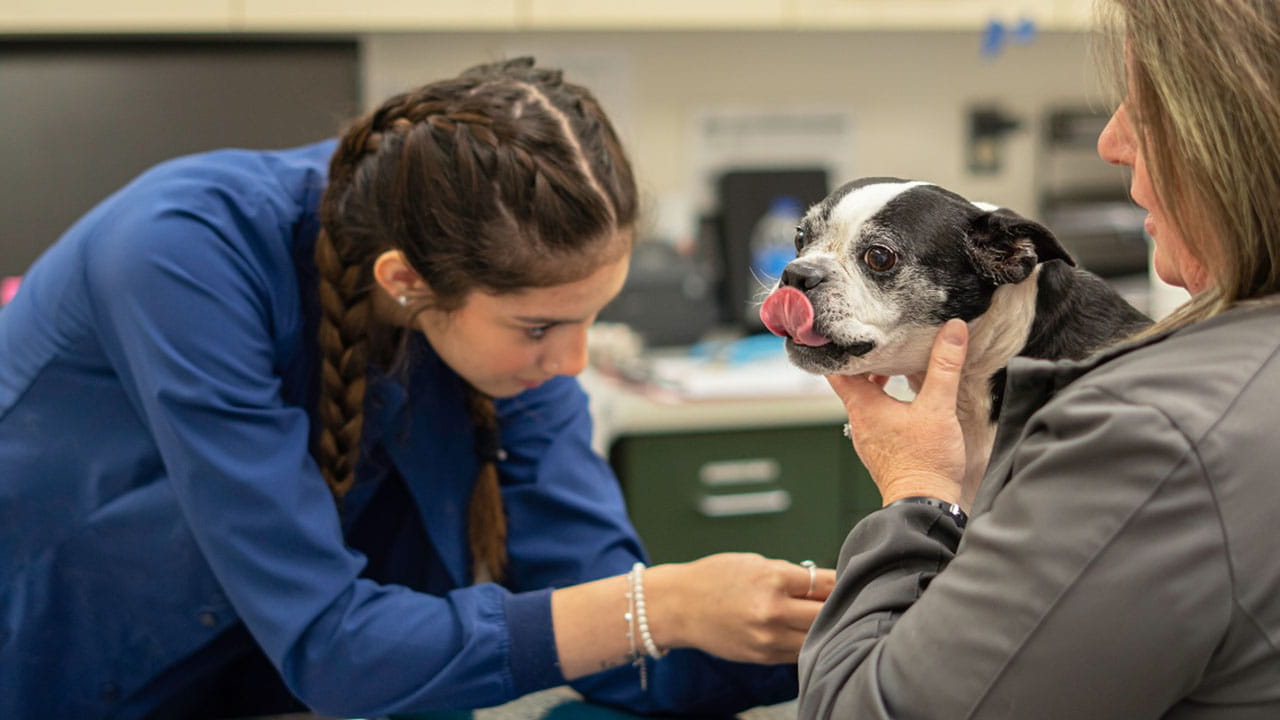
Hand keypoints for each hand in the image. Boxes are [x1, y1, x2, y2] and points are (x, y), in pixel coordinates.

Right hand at [645, 553, 835, 663]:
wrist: (678, 606)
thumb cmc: (715, 578)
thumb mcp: (754, 563)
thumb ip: (790, 574)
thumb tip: (826, 583)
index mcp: (773, 579)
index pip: (826, 583)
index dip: (843, 581)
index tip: (850, 580)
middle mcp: (773, 611)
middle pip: (827, 613)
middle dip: (839, 605)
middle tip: (846, 599)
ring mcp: (768, 638)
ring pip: (817, 637)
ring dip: (826, 628)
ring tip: (825, 617)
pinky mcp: (763, 656)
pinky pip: (799, 652)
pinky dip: (807, 642)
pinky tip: (804, 631)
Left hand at [827, 319, 968, 506]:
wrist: (925, 505)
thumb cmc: (926, 462)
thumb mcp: (938, 407)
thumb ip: (945, 366)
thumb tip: (952, 330)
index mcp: (863, 407)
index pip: (837, 370)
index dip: (839, 349)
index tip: (846, 330)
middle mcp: (860, 422)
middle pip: (852, 384)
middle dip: (865, 363)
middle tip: (881, 344)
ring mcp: (869, 439)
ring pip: (865, 402)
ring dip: (877, 384)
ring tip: (896, 368)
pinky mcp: (882, 451)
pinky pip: (877, 419)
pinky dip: (886, 404)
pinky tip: (906, 402)